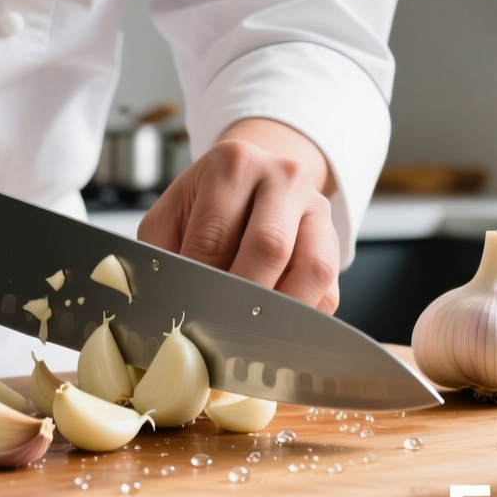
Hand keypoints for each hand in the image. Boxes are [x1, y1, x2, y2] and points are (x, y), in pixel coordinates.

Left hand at [138, 119, 339, 312]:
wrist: (257, 177)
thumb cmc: (208, 203)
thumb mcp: (173, 213)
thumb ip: (162, 252)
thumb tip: (168, 301)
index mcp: (234, 166)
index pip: (215, 235)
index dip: (200, 281)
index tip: (188, 311)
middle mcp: (283, 179)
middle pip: (270, 247)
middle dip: (242, 297)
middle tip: (219, 328)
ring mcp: (317, 209)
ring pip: (313, 269)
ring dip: (281, 311)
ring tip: (253, 331)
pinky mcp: (335, 242)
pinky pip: (328, 289)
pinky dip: (302, 316)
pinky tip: (276, 325)